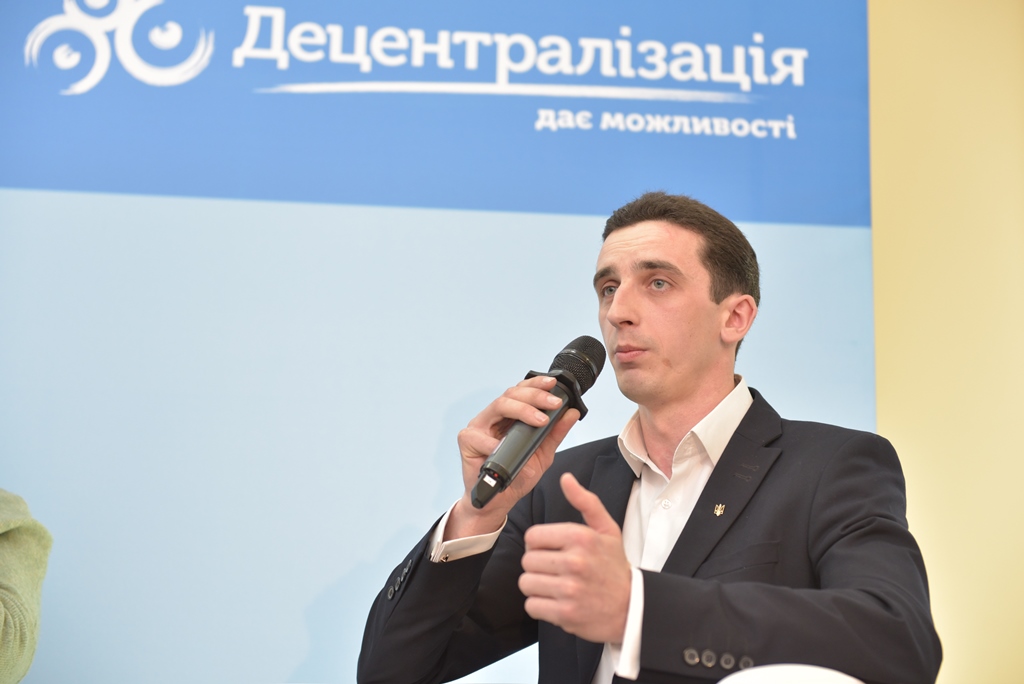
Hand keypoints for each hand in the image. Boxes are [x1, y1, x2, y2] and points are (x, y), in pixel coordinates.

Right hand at [445, 376, 579, 539]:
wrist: (499, 501)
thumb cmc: (517, 475)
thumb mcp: (543, 454)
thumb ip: (555, 433)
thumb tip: (572, 413)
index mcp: (509, 415)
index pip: (521, 391)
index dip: (536, 384)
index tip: (553, 385)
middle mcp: (493, 417)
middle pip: (511, 395)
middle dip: (534, 396)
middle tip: (553, 404)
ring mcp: (479, 427)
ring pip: (498, 406)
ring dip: (521, 410)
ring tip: (540, 421)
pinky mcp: (467, 442)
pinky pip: (480, 437)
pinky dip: (494, 442)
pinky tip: (505, 446)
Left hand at [518, 473, 630, 643]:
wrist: (631, 607)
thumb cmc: (614, 566)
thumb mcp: (607, 529)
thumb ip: (585, 501)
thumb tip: (565, 478)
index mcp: (581, 537)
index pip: (532, 536)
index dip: (538, 545)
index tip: (551, 551)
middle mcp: (574, 562)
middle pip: (527, 560)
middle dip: (538, 566)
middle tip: (555, 571)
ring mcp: (569, 589)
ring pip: (526, 583)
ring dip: (537, 586)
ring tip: (555, 586)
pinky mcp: (565, 613)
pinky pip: (531, 605)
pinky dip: (540, 606)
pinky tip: (557, 602)